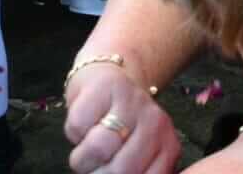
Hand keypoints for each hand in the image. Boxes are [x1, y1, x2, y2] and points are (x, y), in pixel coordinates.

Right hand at [66, 59, 180, 173]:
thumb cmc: (122, 128)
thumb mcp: (138, 156)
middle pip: (121, 170)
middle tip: (95, 166)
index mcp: (168, 148)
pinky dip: (74, 133)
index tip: (110, 172)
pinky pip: (78, 126)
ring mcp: (131, 102)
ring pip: (98, 148)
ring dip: (83, 158)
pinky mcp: (103, 87)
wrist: (110, 78)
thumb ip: (136, 171)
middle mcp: (156, 123)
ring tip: (86, 151)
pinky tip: (84, 126)